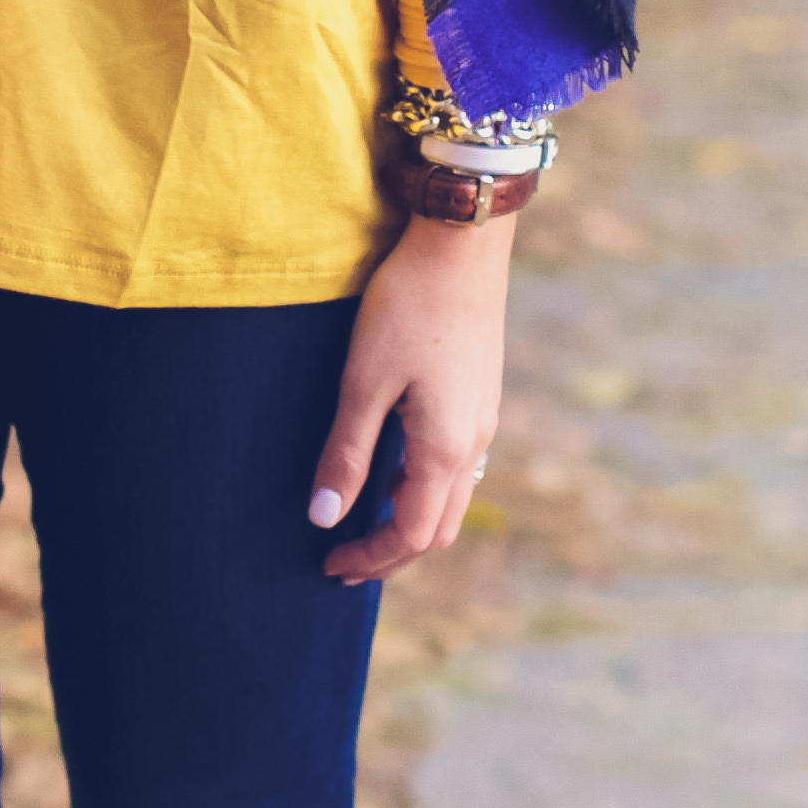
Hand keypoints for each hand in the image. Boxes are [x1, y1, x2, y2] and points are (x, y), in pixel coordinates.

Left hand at [310, 211, 511, 585]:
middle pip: (438, 528)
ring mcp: (483, 419)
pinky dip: (424, 486)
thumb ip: (346, 453)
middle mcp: (474, 442)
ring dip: (410, 518)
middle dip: (393, 551)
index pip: (411, 533)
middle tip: (344, 557)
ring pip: (452, 497)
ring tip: (363, 517)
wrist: (462, 242)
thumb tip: (323, 518)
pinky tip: (392, 466)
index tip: (329, 564)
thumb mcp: (364, 381)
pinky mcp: (481, 395)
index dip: (370, 557)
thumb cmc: (408, 306)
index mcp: (445, 447)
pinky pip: (458, 465)